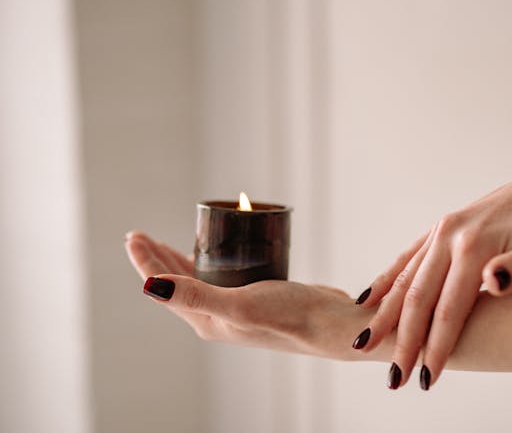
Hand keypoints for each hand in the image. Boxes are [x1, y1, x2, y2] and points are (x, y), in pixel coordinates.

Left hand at [124, 231, 361, 357]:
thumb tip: (151, 287)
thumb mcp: (240, 304)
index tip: (134, 235)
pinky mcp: (253, 297)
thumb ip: (196, 296)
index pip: (164, 288)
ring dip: (177, 261)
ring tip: (162, 243)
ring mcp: (235, 308)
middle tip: (138, 235)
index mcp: (206, 321)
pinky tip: (212, 251)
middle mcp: (216, 317)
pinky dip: (207, 262)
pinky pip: (220, 277)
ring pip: (196, 281)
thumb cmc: (290, 316)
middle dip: (155, 259)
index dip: (146, 261)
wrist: (331, 324)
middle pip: (175, 284)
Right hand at [352, 169, 511, 389]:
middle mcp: (449, 237)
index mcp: (474, 247)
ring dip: (385, 315)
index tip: (428, 378)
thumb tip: (492, 283)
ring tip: (365, 344)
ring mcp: (440, 232)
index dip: (437, 346)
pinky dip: (385, 281)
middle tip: (395, 378)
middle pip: (419, 297)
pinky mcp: (437, 231)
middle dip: (404, 341)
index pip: (450, 308)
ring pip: (404, 279)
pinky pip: (405, 259)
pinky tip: (367, 301)